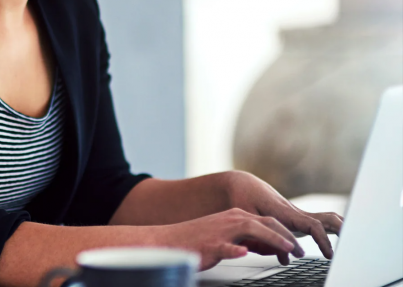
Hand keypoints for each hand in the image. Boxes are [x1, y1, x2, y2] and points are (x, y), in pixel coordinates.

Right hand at [158, 208, 304, 270]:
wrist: (169, 241)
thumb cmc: (199, 241)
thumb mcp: (228, 239)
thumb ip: (248, 240)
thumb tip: (269, 248)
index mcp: (236, 217)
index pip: (269, 221)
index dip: (287, 233)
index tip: (298, 247)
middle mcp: (231, 220)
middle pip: (266, 223)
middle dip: (286, 236)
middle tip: (300, 252)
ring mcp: (221, 231)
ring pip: (250, 229)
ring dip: (271, 239)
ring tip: (286, 250)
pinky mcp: (210, 244)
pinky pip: (224, 246)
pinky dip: (235, 249)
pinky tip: (243, 252)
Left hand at [225, 171, 343, 258]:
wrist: (241, 185)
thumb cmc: (243, 199)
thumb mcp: (249, 220)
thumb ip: (266, 240)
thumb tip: (285, 259)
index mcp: (286, 212)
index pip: (313, 225)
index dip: (323, 240)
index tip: (329, 255)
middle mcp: (296, 212)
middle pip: (327, 219)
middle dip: (342, 231)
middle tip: (351, 248)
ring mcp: (298, 214)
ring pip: (326, 218)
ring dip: (340, 228)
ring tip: (352, 244)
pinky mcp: (296, 217)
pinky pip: (318, 221)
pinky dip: (330, 229)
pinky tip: (339, 239)